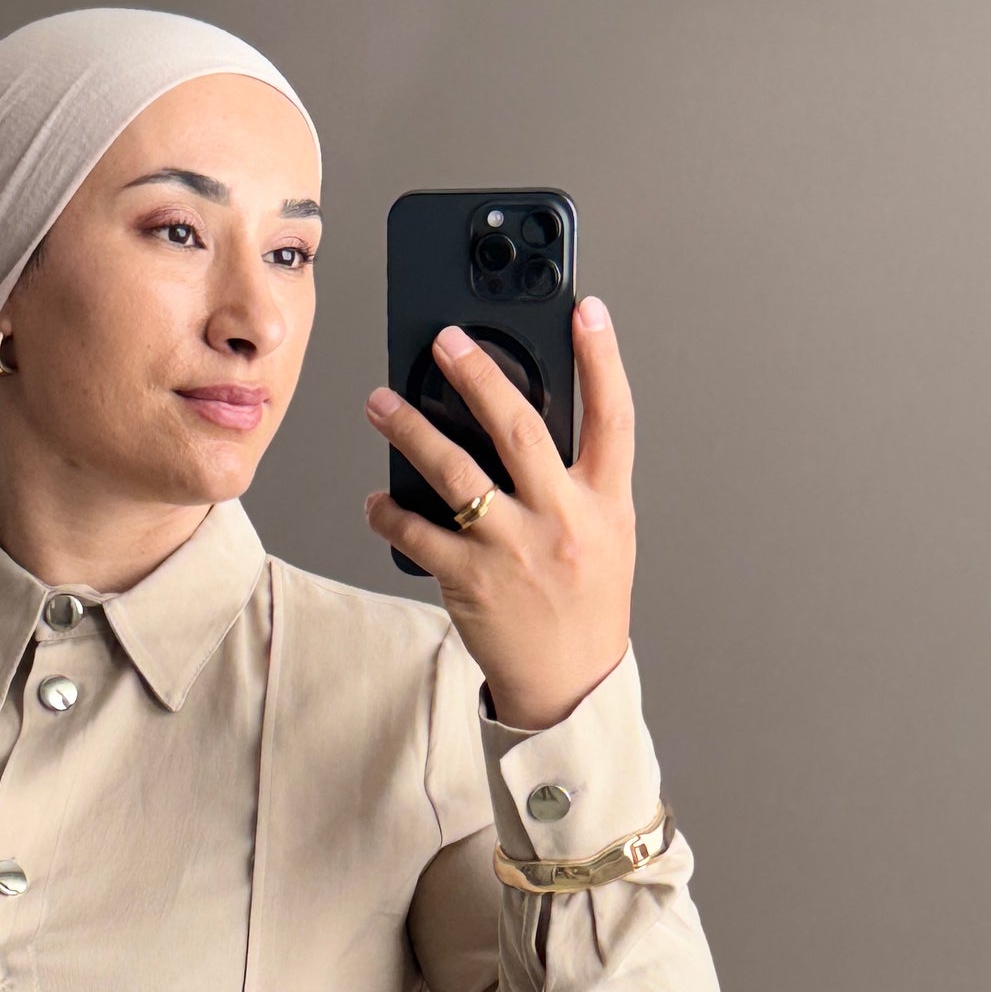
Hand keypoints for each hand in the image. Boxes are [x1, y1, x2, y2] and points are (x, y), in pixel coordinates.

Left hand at [362, 298, 636, 729]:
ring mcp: (515, 549)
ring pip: (456, 472)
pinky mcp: (471, 580)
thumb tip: (527, 420)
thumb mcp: (606, 534)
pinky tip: (376, 500)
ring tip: (380, 403)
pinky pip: (419, 534)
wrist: (569, 682)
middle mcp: (562, 519)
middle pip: (519, 427)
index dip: (603, 358)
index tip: (588, 310)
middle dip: (477, 374)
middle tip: (445, 340)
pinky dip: (390, 513)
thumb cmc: (585, 603)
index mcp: (604, 502)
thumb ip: (579, 480)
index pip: (614, 416)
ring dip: (410, 430)